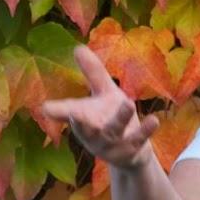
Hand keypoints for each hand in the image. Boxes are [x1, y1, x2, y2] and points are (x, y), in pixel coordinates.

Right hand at [41, 45, 159, 170]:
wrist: (132, 152)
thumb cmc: (110, 117)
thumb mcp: (102, 92)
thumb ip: (92, 73)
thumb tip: (78, 47)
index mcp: (81, 120)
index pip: (66, 114)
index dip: (56, 112)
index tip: (45, 108)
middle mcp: (92, 134)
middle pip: (86, 128)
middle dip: (81, 123)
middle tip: (75, 113)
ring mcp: (112, 144)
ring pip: (114, 131)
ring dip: (120, 119)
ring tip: (128, 103)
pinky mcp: (131, 150)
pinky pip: (138, 140)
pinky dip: (145, 131)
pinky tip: (154, 120)